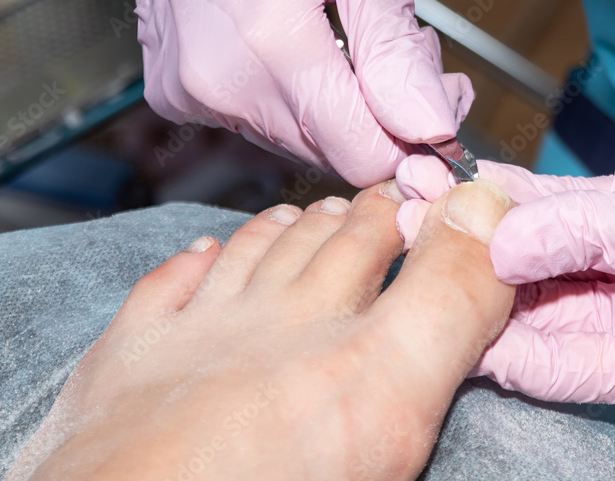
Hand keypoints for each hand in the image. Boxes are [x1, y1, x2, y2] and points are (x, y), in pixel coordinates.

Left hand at [8, 179, 514, 479]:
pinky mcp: (128, 359)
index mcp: (357, 360)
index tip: (468, 204)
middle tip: (390, 198)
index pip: (429, 272)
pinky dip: (192, 265)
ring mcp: (198, 336)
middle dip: (371, 216)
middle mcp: (280, 326)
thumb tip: (486, 225)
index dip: (455, 227)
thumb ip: (447, 314)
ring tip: (306, 217)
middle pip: (337, 247)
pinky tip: (202, 257)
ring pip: (254, 255)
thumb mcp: (391, 415)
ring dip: (286, 230)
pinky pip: (166, 288)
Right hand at [80, 0, 471, 185]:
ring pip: (298, 142)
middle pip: (332, 153)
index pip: (361, 154)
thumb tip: (432, 127)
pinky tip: (300, 43)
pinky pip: (257, 123)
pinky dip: (294, 99)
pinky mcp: (175, 90)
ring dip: (339, 108)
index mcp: (270, 40)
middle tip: (405, 52)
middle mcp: (219, 81)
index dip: (414, 143)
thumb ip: (397, 50)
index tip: (440, 110)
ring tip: (349, 35)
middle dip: (382, 117)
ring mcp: (190, 90)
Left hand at [397, 59, 614, 402]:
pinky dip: (528, 192)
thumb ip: (588, 235)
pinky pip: (572, 206)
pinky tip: (480, 175)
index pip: (549, 362)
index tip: (420, 292)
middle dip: (472, 264)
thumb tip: (497, 240)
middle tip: (410, 225)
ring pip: (548, 246)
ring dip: (491, 221)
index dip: (483, 331)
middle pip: (537, 300)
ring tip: (427, 192)